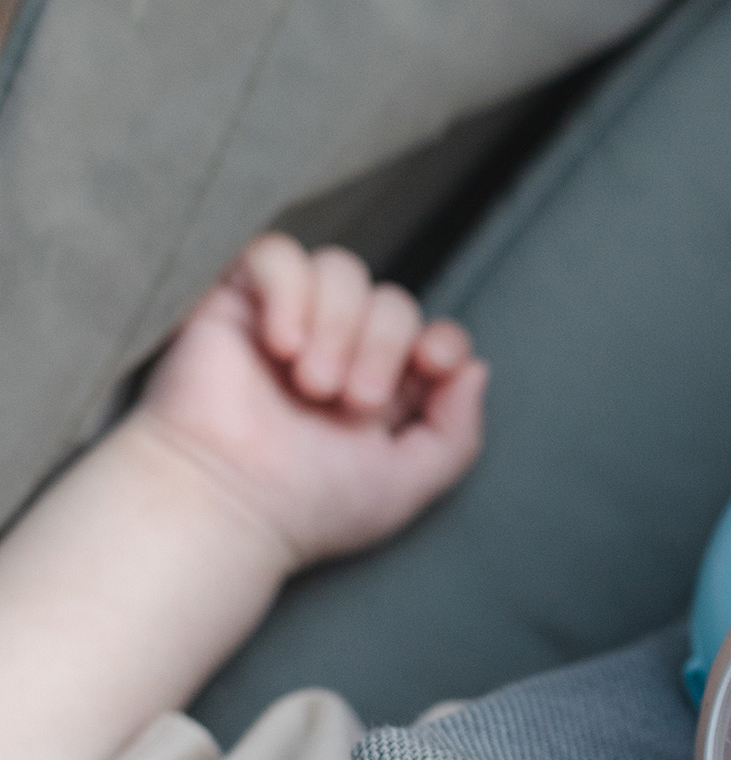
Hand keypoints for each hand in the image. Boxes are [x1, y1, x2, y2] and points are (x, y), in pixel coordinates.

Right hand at [137, 235, 488, 568]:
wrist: (227, 502)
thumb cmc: (308, 506)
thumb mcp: (408, 483)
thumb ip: (457, 433)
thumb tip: (475, 367)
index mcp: (382, 389)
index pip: (432, 334)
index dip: (444, 339)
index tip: (432, 363)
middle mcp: (338, 350)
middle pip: (392, 301)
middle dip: (383, 345)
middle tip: (352, 401)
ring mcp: (287, 323)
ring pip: (342, 270)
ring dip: (338, 324)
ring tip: (310, 384)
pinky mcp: (234, 302)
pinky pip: (276, 254)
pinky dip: (289, 292)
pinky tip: (279, 346)